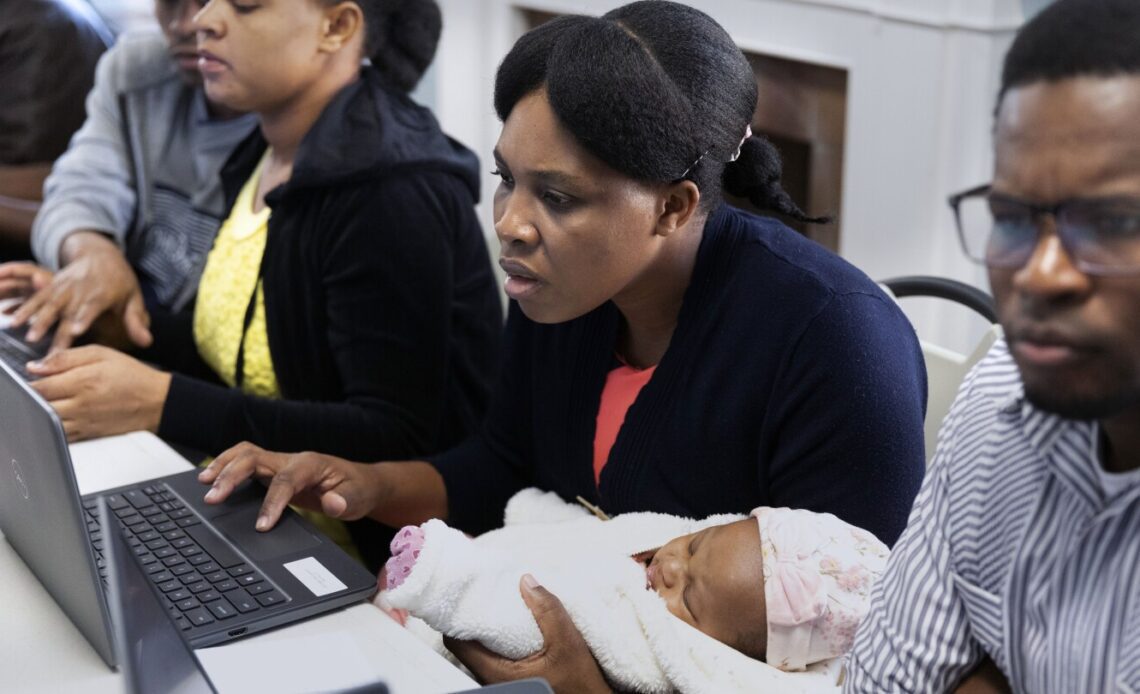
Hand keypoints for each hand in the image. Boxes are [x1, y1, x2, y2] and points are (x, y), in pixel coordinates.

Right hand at [10, 231, 151, 351]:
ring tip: (25, 334)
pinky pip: (35, 296)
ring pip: (46, 303)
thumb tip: (147, 342)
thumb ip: (136, 320)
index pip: (91, 307)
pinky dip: (23, 307)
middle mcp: (79, 290)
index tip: (75, 331)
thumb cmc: (119, 282)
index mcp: (101, 293)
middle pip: (65, 310)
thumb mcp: (133, 298)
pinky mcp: (51, 285)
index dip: (83, 318)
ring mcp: (63, 287)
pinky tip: (11, 319)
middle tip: (42, 344)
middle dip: (53, 327)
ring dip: (34, 318)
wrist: (100, 254)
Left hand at [27, 345, 170, 440]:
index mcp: (83, 381)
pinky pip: (59, 435)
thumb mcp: (101, 354)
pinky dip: (52, 427)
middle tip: (42, 390)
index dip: (32, 381)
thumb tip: (36, 366)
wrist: (157, 402)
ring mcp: (83, 422)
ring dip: (42, 412)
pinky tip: (59, 416)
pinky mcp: (88, 434)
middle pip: (39, 406)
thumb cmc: (133, 376)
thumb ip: (66, 358)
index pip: (39, 386)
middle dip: (35, 397)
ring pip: (47, 422)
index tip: (35, 377)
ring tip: (51, 402)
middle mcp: (81, 404)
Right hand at [199, 442, 383, 530]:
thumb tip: (333, 503)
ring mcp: (280, 463)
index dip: (272, 503)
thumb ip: (345, 501)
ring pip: (245, 454)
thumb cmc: (358, 490)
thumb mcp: (358, 499)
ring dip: (222, 466)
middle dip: (231, 476)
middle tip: (212, 498)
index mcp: (311, 464)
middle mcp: (291, 459)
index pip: (285, 481)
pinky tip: (211, 480)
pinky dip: (226, 468)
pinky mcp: (273, 471)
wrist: (361, 482)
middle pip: (254, 458)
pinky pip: (245, 463)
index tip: (261, 526)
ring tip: (202, 484)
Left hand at [445, 576, 611, 693]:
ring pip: (481, 648)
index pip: (456, 642)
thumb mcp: (568, 644)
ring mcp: (502, 680)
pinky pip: (495, 653)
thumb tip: (527, 581)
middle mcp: (493, 679)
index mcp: (497, 673)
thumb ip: (548, 611)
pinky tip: (514, 621)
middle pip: (467, 643)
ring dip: (489, 626)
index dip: (457, 615)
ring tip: (500, 601)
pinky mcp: (513, 679)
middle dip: (475, 615)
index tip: (466, 593)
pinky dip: (500, 636)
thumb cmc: (580, 686)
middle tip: (484, 591)